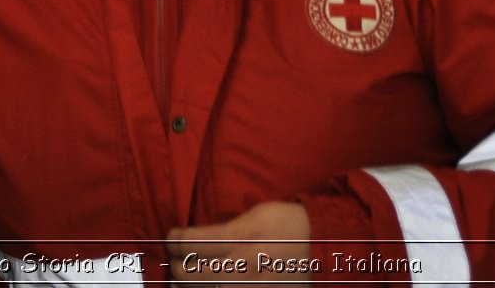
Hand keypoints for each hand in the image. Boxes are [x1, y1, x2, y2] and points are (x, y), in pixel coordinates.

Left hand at [167, 202, 311, 281]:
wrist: (322, 251)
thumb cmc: (288, 226)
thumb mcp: (255, 215)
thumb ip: (223, 228)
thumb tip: (192, 239)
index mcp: (239, 239)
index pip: (188, 243)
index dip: (172, 239)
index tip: (172, 235)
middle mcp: (240, 267)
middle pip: (186, 272)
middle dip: (174, 263)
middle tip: (175, 257)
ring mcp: (247, 287)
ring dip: (186, 283)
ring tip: (186, 275)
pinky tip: (204, 287)